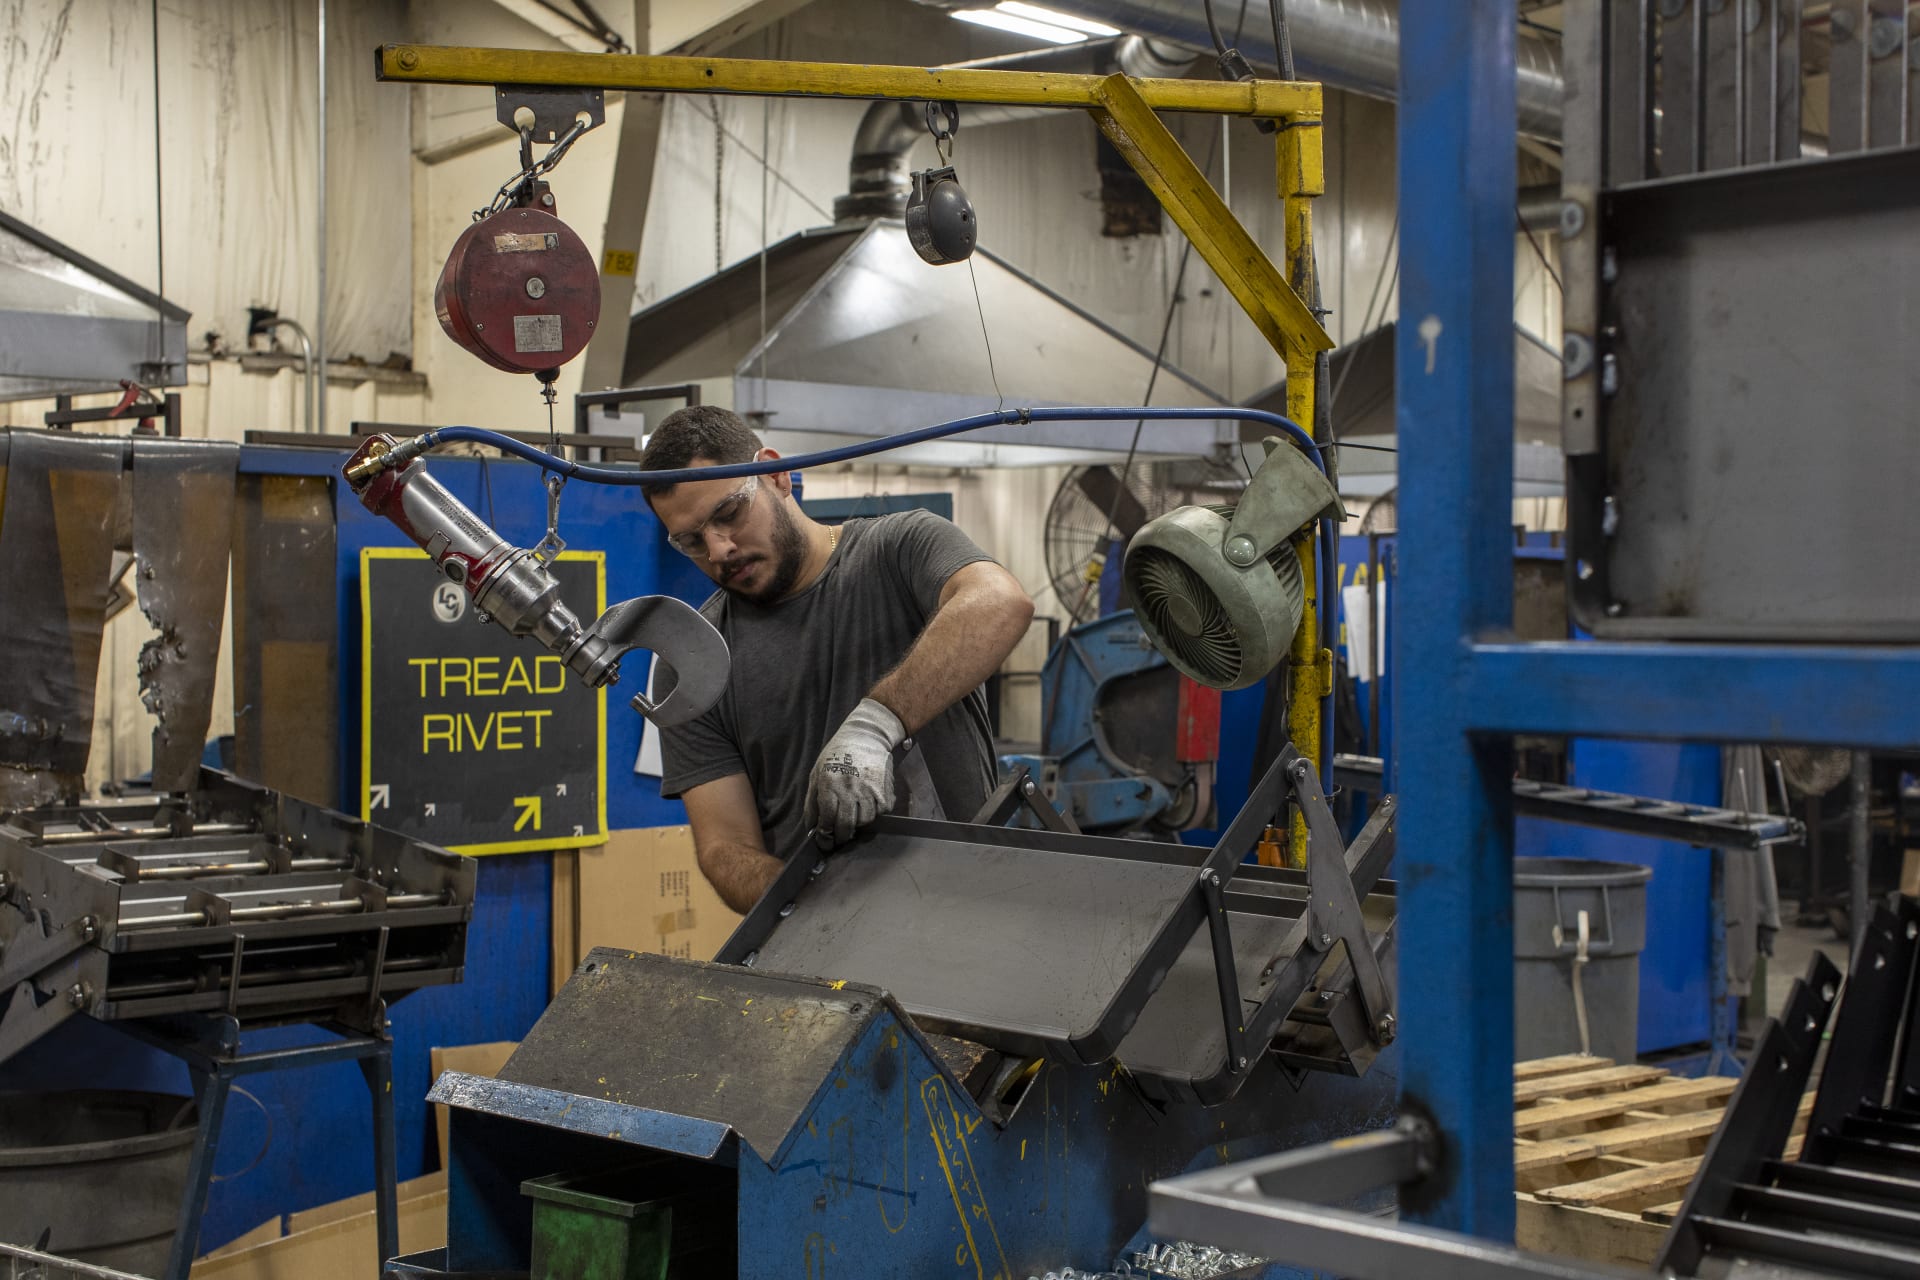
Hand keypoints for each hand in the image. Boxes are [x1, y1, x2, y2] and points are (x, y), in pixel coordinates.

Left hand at [803, 698, 906, 848]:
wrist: (866, 736)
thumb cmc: (837, 755)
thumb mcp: (816, 773)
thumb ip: (812, 802)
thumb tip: (811, 827)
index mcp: (829, 784)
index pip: (827, 819)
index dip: (825, 835)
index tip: (825, 842)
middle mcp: (849, 788)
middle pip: (846, 824)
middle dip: (841, 837)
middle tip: (839, 839)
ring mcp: (869, 789)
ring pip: (865, 821)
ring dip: (858, 825)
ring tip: (853, 818)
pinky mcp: (884, 789)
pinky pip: (881, 812)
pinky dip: (874, 814)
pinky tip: (868, 806)